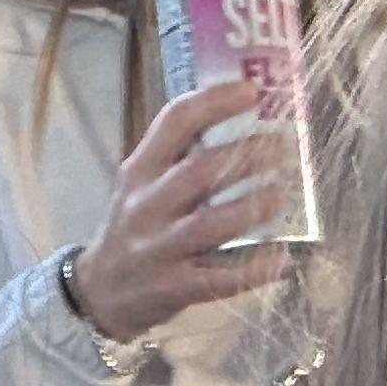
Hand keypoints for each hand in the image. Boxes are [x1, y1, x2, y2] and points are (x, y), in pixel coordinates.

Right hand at [67, 78, 293, 343]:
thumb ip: (176, 158)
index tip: (252, 91)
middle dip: (250, 154)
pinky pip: (218, 279)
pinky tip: (280, 260)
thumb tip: (243, 125)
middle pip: (201, 170)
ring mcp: (158, 249)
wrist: (100, 294)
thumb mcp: (139, 186)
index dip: (215, 102)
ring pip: (211, 223)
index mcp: (139, 172)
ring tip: (283, 194)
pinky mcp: (173, 288)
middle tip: (286, 146)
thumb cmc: (134, 230)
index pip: (175, 122)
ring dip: (255, 206)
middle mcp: (146, 206)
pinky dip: (253, 269)